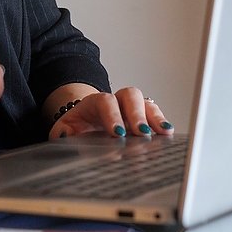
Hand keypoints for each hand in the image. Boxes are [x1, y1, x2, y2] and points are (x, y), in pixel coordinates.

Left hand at [49, 86, 173, 139]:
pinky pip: (156, 115)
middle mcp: (117, 101)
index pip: (105, 101)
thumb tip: (66, 135)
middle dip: (137, 114)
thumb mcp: (65, 130)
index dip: (113, 116)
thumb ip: (63, 132)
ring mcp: (131, 109)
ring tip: (164, 132)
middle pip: (130, 96)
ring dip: (155, 118)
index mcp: (95, 102)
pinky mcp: (143, 119)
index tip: (117, 133)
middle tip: (141, 133)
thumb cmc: (77, 128)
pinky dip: (163, 124)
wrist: (85, 125)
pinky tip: (168, 135)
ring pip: (146, 104)